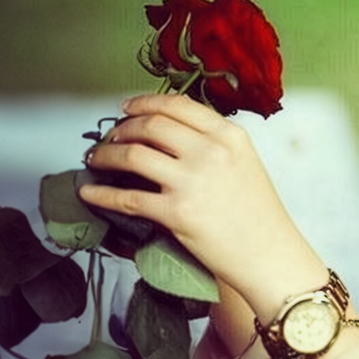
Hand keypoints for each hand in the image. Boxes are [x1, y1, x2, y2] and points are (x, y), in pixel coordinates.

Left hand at [78, 94, 327, 317]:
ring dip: (105, 155)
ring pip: (132, 154)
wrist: (270, 255)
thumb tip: (170, 133)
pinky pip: (125, 197)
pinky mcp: (176, 213)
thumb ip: (214, 143)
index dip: (145, 103)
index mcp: (230, 136)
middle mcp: (210, 152)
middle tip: (111, 137)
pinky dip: (100, 193)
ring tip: (96, 159)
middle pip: (151, 125)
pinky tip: (89, 192)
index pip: (178, 105)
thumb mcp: (245, 163)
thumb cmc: (260, 214)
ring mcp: (192, 182)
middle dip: (122, 129)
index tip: (128, 108)